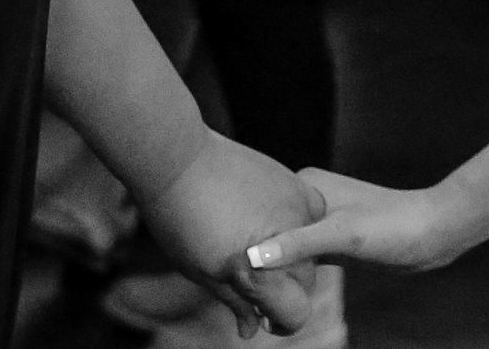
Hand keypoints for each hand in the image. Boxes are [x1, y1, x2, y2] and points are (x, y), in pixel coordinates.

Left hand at [142, 131, 329, 338]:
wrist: (179, 159)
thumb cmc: (181, 219)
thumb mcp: (203, 272)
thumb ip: (237, 301)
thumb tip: (253, 328)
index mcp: (263, 270)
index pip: (295, 312)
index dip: (280, 321)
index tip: (264, 319)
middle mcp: (290, 239)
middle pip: (305, 281)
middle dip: (283, 288)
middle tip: (250, 280)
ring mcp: (298, 207)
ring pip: (308, 246)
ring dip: (288, 255)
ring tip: (251, 244)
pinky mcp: (296, 182)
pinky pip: (307, 214)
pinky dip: (291, 224)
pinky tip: (260, 217)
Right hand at [245, 169, 473, 274]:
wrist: (433, 234)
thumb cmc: (394, 228)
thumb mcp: (344, 236)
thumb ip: (299, 245)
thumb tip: (252, 257)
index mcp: (306, 185)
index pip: (257, 215)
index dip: (238, 240)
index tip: (215, 266)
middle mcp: (309, 199)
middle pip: (266, 233)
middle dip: (251, 259)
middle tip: (227, 290)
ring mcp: (320, 221)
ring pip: (282, 249)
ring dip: (269, 270)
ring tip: (243, 296)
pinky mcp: (333, 242)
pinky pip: (298, 261)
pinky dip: (287, 276)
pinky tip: (273, 295)